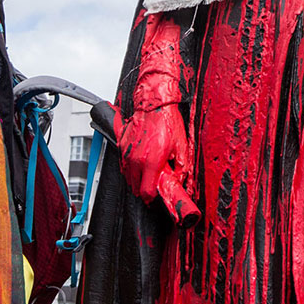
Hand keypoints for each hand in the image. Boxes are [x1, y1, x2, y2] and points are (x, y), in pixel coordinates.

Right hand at [117, 103, 199, 226]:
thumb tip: (181, 180)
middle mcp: (136, 160)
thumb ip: (181, 168)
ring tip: (148, 172)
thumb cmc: (167, 122)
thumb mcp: (181, 147)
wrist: (154, 104)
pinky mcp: (122, 146)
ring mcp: (126, 153)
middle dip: (144, 189)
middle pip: (135, 187)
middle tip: (154, 184)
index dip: (151, 198)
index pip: (146, 192)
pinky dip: (130, 167)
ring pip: (127, 177)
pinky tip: (140, 162)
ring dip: (136, 179)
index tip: (155, 197)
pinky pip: (123, 164)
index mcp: (151, 163)